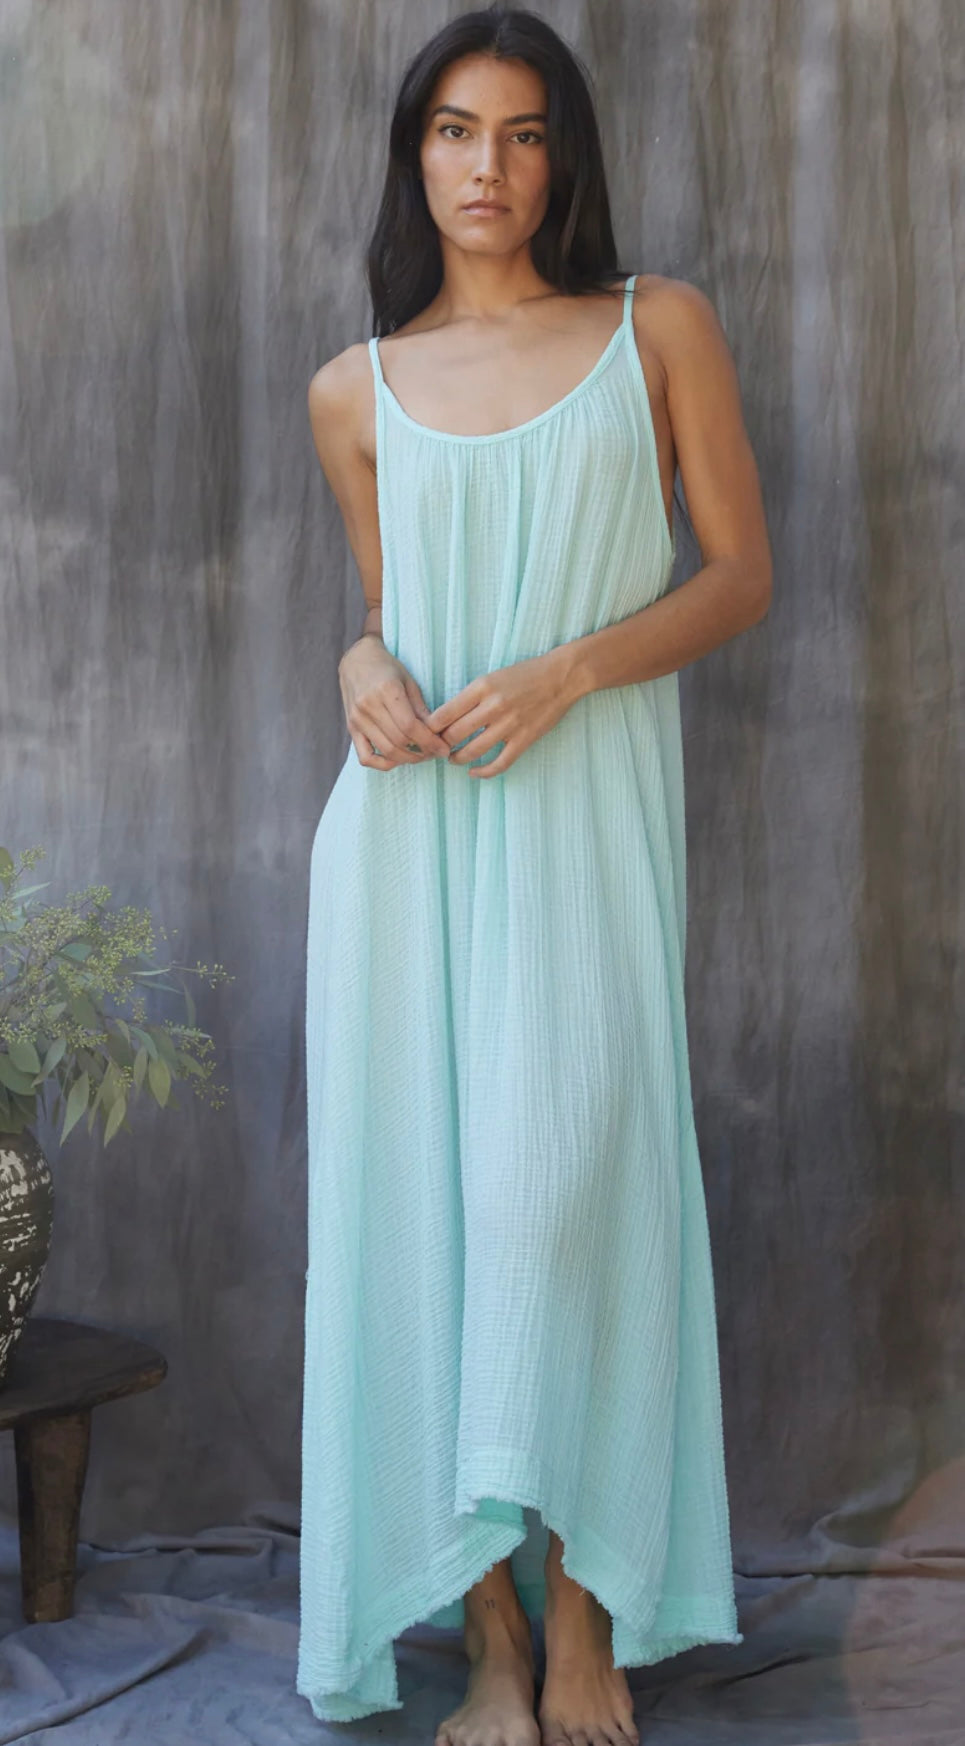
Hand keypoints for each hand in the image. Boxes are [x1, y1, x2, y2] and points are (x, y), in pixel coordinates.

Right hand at [338, 637, 449, 767]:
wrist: (356, 660)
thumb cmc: (387, 668)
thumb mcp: (409, 681)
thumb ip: (421, 708)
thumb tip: (437, 734)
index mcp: (386, 690)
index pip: (410, 726)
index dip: (430, 742)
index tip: (444, 749)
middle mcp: (368, 706)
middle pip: (399, 741)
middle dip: (422, 752)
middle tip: (435, 752)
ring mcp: (357, 719)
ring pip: (386, 751)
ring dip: (408, 759)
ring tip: (421, 755)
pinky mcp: (351, 728)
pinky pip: (366, 757)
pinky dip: (383, 764)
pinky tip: (398, 759)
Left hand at [425, 647, 578, 777]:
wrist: (561, 677)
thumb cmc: (524, 675)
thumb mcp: (491, 677)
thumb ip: (470, 697)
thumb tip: (445, 719)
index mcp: (481, 687)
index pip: (444, 714)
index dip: (429, 728)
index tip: (425, 734)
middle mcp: (493, 706)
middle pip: (454, 735)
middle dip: (440, 745)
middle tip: (436, 748)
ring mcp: (509, 725)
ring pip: (472, 751)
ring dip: (457, 759)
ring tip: (452, 759)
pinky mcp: (524, 740)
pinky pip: (499, 764)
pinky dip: (483, 772)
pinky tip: (474, 772)